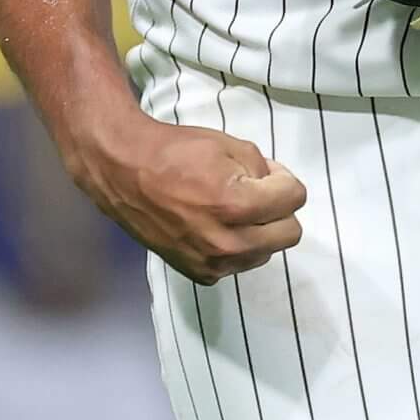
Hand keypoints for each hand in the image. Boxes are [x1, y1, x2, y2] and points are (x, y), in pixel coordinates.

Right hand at [68, 112, 306, 284]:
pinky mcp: (200, 275)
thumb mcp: (229, 145)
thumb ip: (264, 168)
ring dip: (259, 231)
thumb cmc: (176, 152)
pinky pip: (239, 264)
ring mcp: (213, 264)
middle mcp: (228, 243)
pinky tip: (214, 225)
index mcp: (237, 205)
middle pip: (289, 233)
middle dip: (278, 209)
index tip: (266, 173)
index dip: (284, 179)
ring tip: (231, 209)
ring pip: (267, 252)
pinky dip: (236, 246)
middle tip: (255, 191)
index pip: (294, 198)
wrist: (124, 173)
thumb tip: (276, 187)